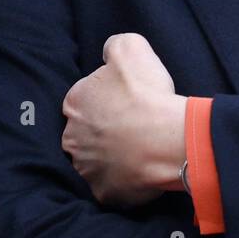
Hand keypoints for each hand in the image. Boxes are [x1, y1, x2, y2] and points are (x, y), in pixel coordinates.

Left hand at [61, 33, 186, 206]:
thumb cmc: (148, 95)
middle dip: (105, 129)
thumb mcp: (131, 47)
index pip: (85, 99)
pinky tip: (139, 168)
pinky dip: (122, 178)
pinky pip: (110, 184)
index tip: (128, 103)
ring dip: (111, 154)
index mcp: (74, 102)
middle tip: (134, 126)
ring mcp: (85, 168)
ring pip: (95, 159)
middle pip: (86, 131)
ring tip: (139, 148)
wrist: (167, 140)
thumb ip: (113, 45)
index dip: (108, 100)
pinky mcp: (101, 191)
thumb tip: (107, 53)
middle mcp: (71, 137)